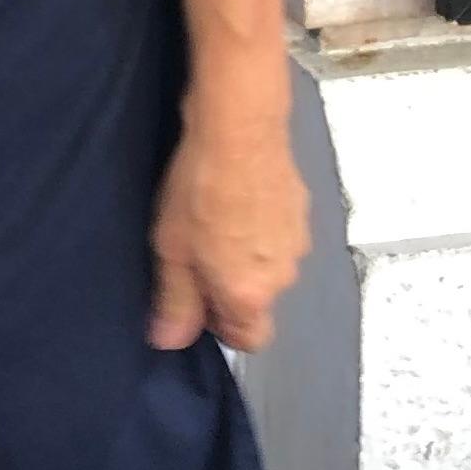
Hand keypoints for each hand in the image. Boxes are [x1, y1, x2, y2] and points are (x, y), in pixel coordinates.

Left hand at [147, 85, 307, 352]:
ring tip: (214, 217)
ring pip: (268, 265)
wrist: (240, 129)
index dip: (220, 325)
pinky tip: (235, 197)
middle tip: (197, 250)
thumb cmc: (201, 186)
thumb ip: (175, 301)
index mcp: (250, 295)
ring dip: (245, 253)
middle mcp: (282, 276)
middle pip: (257, 300)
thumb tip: (169, 339)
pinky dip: (260, 225)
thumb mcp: (171, 249)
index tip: (197, 300)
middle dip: (229, 284)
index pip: (249, 340)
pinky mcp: (301, 211)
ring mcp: (297, 242)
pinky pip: (278, 233)